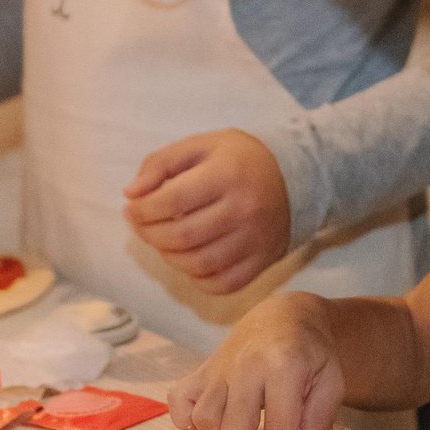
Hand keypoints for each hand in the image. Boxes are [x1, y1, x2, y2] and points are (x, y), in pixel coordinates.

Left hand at [122, 129, 292, 294]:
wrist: (298, 175)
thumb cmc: (239, 159)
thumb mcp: (200, 145)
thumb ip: (160, 163)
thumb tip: (131, 194)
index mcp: (226, 174)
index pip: (170, 201)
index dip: (142, 210)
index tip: (132, 208)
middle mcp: (243, 209)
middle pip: (181, 237)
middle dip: (150, 234)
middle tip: (143, 226)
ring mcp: (255, 239)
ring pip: (198, 264)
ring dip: (169, 257)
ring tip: (164, 242)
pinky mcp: (263, 260)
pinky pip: (222, 284)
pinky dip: (198, 279)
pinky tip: (191, 260)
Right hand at [166, 294, 345, 429]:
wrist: (284, 318)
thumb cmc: (310, 352)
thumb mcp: (330, 382)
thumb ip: (318, 420)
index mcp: (282, 366)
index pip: (278, 428)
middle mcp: (244, 366)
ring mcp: (218, 368)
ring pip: (205, 420)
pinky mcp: (200, 371)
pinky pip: (179, 402)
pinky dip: (188, 422)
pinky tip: (213, 425)